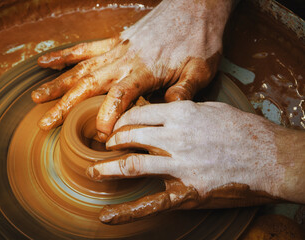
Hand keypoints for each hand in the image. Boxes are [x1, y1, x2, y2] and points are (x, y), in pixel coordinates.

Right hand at [32, 0, 233, 140]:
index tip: (100, 136)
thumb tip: (168, 112)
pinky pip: (84, 48)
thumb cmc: (198, 40)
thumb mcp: (200, 69)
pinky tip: (45, 62)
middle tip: (44, 123)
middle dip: (64, 106)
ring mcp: (116, 49)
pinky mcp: (114, 41)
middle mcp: (124, 60)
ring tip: (36, 97)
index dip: (106, 116)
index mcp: (144, 70)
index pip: (118, 96)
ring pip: (80, 69)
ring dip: (57, 84)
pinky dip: (63, 56)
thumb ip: (184, 90)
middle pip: (88, 85)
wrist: (194, 8)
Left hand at [86, 101, 303, 223]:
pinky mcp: (186, 193)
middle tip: (105, 146)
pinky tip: (107, 216)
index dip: (121, 121)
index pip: (138, 115)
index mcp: (181, 115)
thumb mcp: (213, 110)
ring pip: (131, 165)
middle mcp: (174, 138)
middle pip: (129, 137)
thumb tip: (169, 108)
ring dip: (107, 168)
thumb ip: (186, 110)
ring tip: (93, 170)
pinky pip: (150, 204)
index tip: (116, 126)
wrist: (272, 158)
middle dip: (112, 141)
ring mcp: (178, 166)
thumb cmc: (246, 131)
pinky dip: (126, 212)